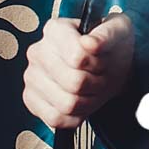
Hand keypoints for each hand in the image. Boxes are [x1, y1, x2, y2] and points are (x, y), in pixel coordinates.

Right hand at [22, 14, 134, 129]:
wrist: (106, 65)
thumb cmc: (109, 47)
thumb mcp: (117, 32)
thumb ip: (106, 35)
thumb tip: (90, 43)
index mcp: (55, 30)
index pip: (77, 57)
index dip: (96, 64)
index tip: (101, 59)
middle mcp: (38, 51)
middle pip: (74, 83)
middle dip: (95, 84)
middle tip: (100, 76)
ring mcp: (32, 76)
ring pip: (66, 104)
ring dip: (88, 101)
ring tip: (91, 88)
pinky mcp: (31, 99)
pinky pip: (55, 119)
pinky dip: (74, 116)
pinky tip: (80, 102)